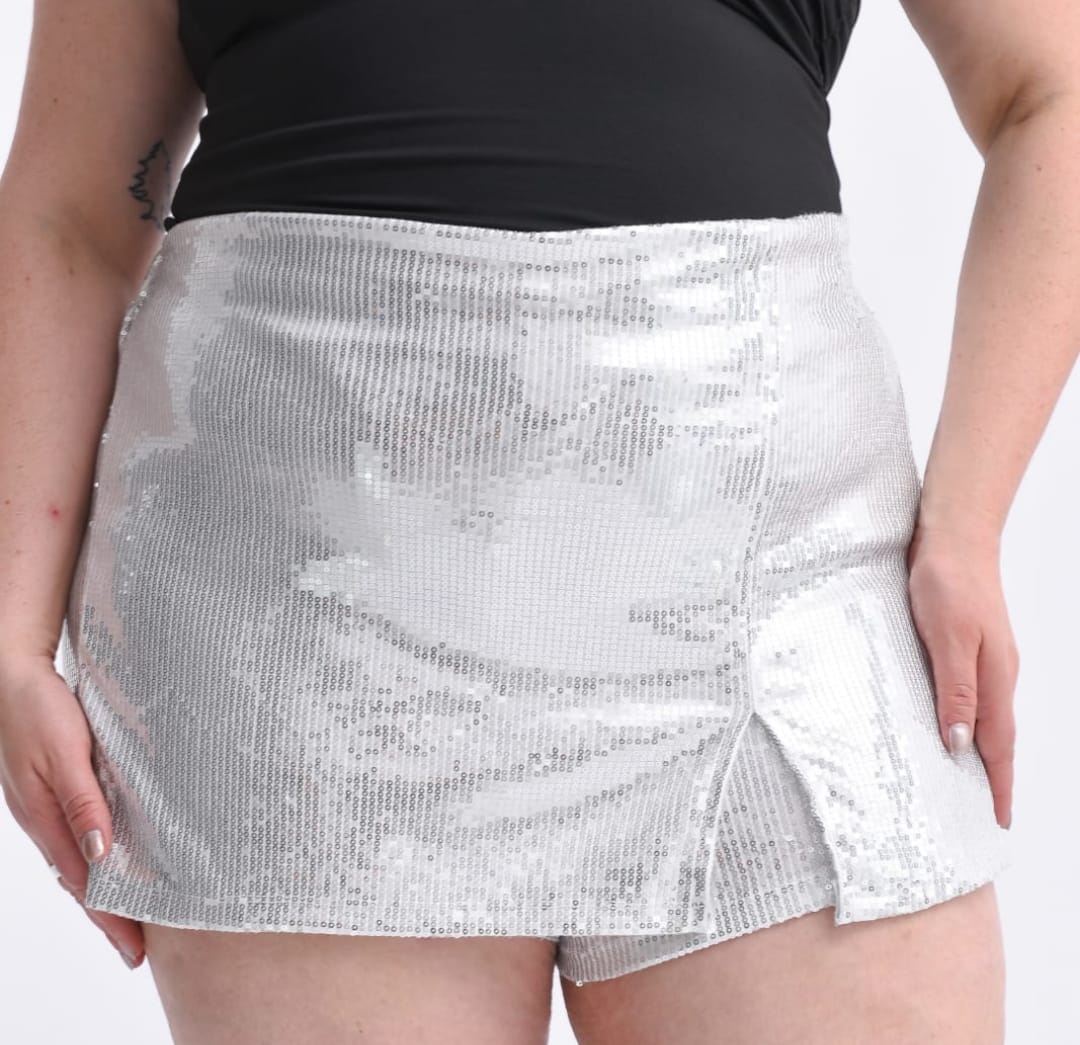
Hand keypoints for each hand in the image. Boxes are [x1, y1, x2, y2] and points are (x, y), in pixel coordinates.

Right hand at [0, 653, 145, 967]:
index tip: (135, 949)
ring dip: (106, 887)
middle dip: (110, 915)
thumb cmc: (39, 708)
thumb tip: (100, 855)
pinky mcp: (54, 789)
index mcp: (44, 818)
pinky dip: (98, 855)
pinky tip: (114, 859)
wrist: (11, 673)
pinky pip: (78, 833)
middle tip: (140, 947)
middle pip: (81, 880)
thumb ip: (84, 802)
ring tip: (135, 914)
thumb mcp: (64, 753)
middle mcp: (44, 819)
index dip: (110, 917)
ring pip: (79, 859)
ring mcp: (46, 806)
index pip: (84, 882)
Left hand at [906, 524, 1016, 829]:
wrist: (953, 535)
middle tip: (984, 813)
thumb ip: (956, 690)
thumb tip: (960, 744)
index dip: (1000, 784)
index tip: (1002, 821)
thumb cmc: (948, 581)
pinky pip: (972, 694)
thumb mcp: (948, 639)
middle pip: (998, 736)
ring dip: (979, 750)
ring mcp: (986, 657)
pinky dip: (966, 719)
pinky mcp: (969, 643)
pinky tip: (950, 723)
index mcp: (995, 677)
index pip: (999, 745)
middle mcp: (997, 672)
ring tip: (965, 781)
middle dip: (994, 777)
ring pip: (986, 715)